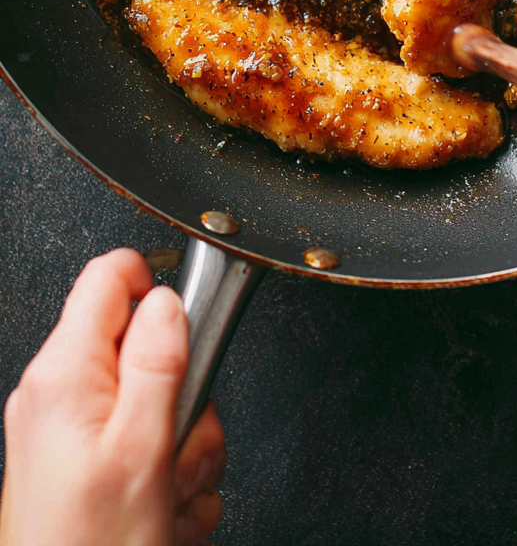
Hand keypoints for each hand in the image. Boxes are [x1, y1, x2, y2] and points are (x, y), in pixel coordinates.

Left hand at [0, 249, 224, 545]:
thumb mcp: (141, 449)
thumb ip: (157, 361)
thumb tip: (168, 298)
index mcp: (63, 373)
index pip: (111, 275)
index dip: (158, 286)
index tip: (189, 326)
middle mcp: (56, 394)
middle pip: (146, 345)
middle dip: (185, 394)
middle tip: (179, 445)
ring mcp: (67, 432)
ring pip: (156, 400)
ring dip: (184, 446)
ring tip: (171, 493)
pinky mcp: (81, 466)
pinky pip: (144, 443)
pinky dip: (167, 476)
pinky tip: (164, 511)